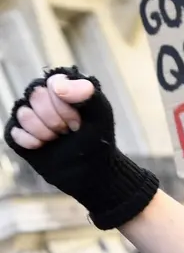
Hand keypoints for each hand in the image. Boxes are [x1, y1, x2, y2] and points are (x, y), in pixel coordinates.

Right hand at [3, 66, 159, 229]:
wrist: (90, 170)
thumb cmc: (97, 139)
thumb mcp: (100, 115)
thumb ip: (87, 94)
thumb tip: (57, 85)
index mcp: (63, 86)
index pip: (53, 82)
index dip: (66, 105)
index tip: (79, 121)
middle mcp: (43, 96)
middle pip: (36, 95)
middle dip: (56, 119)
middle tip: (69, 130)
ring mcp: (28, 114)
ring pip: (24, 113)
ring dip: (45, 132)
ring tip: (58, 138)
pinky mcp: (17, 132)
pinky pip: (14, 132)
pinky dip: (32, 142)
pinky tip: (44, 145)